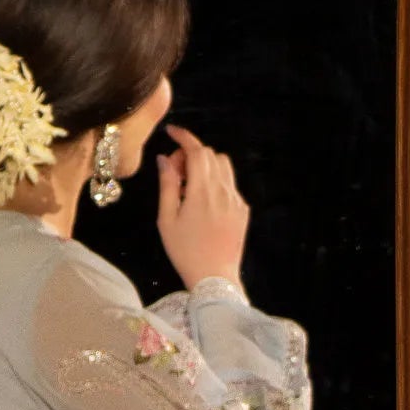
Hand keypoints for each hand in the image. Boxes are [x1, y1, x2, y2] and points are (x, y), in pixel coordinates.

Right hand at [155, 125, 249, 290]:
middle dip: (191, 155)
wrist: (215, 277)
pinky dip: (214, 182)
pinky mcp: (243, 209)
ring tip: (189, 186)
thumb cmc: (184, 251)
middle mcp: (223, 190)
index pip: (197, 151)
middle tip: (175, 174)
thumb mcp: (167, 219)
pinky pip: (229, 184)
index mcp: (202, 192)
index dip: (184, 137)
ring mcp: (236, 199)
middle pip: (210, 155)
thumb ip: (167, 186)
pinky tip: (202, 203)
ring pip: (223, 166)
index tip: (172, 132)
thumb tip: (166, 160)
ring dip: (205, 166)